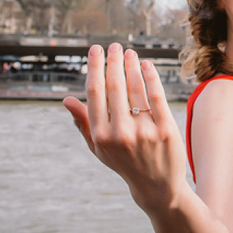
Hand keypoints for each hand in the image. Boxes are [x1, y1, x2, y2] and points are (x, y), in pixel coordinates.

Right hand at [63, 43, 186, 211]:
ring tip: (130, 53)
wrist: (158, 187)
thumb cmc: (125, 163)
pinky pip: (156, 96)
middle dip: (113, 61)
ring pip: (136, 88)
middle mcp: (120, 132)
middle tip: (114, 46)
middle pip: (115, 86)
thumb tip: (67, 100)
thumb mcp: (99, 149)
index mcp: (100, 136)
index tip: (96, 50)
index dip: (95, 67)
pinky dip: (151, 77)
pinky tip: (147, 65)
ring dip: (132, 66)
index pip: (95, 92)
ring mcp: (144, 130)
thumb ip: (84, 123)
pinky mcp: (165, 129)